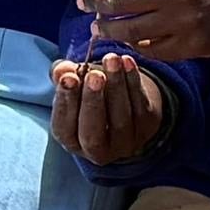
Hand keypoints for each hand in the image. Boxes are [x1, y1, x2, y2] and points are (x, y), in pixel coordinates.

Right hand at [51, 50, 173, 164]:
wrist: (122, 101)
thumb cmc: (88, 94)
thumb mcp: (72, 85)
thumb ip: (62, 76)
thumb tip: (62, 70)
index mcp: (71, 140)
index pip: (64, 127)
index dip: (66, 102)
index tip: (69, 78)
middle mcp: (97, 150)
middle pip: (93, 133)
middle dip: (93, 101)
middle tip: (94, 76)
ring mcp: (124, 142)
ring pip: (120, 119)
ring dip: (116, 86)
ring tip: (112, 59)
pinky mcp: (146, 129)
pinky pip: (140, 107)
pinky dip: (134, 82)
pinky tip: (127, 62)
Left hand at [76, 0, 209, 69]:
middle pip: (115, 1)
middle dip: (92, 2)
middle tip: (83, 3)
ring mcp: (181, 23)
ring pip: (128, 31)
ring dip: (106, 29)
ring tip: (98, 26)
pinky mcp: (190, 46)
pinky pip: (150, 50)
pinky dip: (134, 46)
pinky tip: (128, 41)